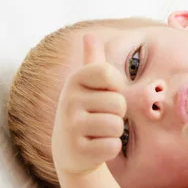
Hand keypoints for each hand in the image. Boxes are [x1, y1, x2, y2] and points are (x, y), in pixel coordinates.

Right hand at [52, 34, 126, 174]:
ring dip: (114, 132)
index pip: (111, 74)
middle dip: (117, 114)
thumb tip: (89, 35)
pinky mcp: (78, 151)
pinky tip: (95, 147)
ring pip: (116, 125)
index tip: (104, 95)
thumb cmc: (86, 112)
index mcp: (74, 79)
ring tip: (98, 132)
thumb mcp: (87, 86)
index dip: (116, 88)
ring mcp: (71, 127)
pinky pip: (113, 146)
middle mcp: (68, 100)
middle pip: (118, 103)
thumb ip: (93, 61)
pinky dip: (110, 149)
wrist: (70, 151)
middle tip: (100, 119)